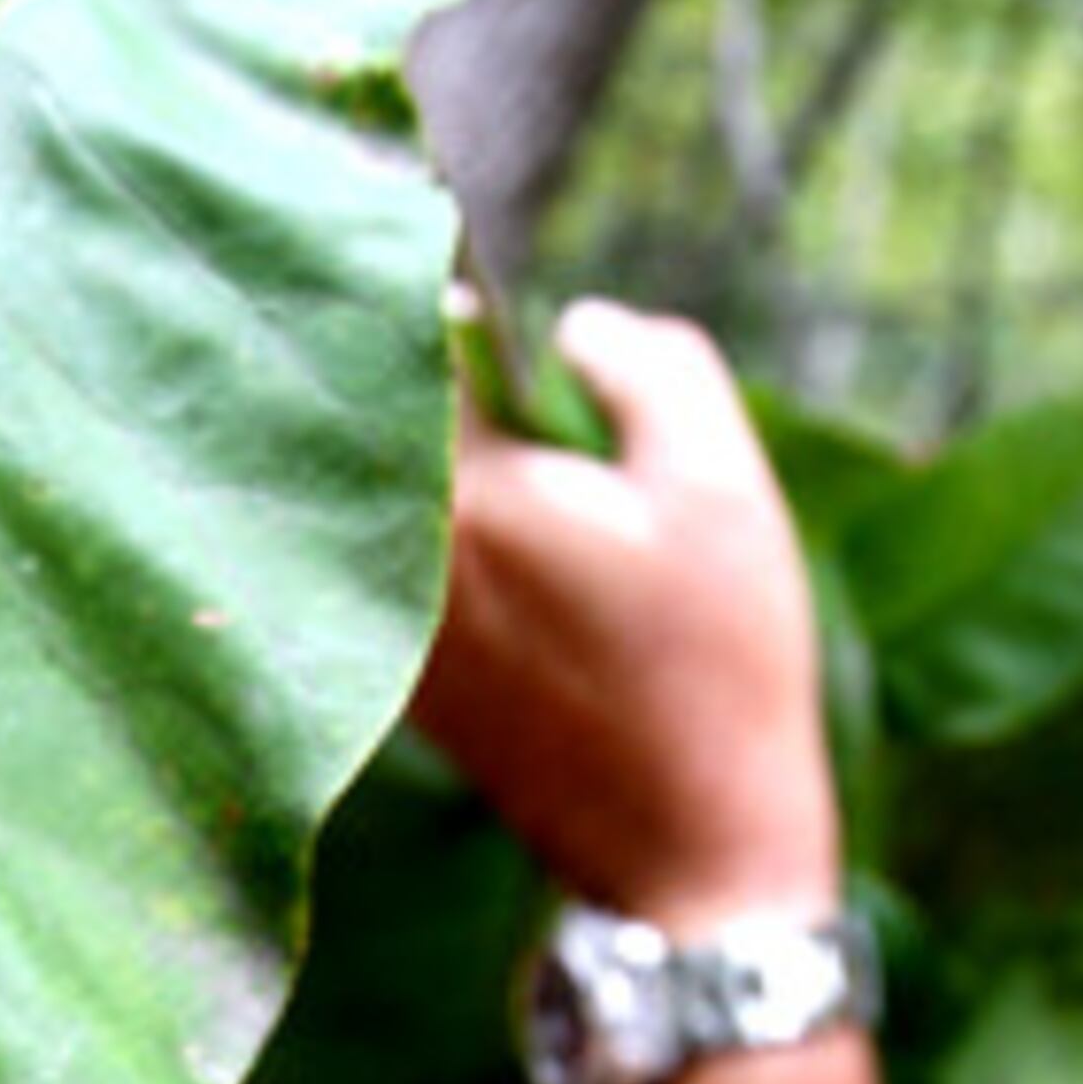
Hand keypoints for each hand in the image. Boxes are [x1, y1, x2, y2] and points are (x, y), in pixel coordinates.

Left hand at [413, 299, 837, 929]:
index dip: (410, 272)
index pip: (392, 340)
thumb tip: (571, 321)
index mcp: (462, 492)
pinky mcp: (403, 678)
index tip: (433, 231)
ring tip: (449, 397)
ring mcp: (385, 628)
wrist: (692, 852)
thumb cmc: (721, 664)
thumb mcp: (722, 486)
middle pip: (360, 415)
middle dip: (394, 352)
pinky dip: (410, 518)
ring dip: (397, 438)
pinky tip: (474, 506)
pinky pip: (385, 562)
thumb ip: (650, 366)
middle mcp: (393, 558)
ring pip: (367, 492)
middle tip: (433, 296)